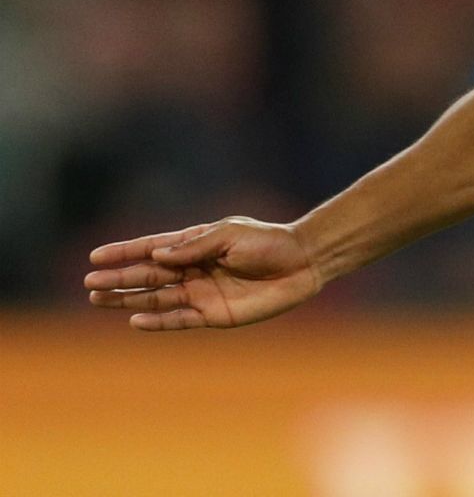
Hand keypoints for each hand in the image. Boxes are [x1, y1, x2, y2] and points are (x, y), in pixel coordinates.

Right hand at [84, 217, 323, 330]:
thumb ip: (194, 246)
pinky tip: (134, 319)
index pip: (152, 248)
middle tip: (89, 282)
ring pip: (156, 297)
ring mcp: (201, 292)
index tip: (95, 256)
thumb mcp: (230, 235)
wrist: (301, 263)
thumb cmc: (268, 243)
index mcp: (195, 245)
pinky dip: (157, 320)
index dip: (124, 252)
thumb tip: (157, 255)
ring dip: (128, 299)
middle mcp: (193, 269)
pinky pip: (179, 319)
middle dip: (118, 278)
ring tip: (98, 299)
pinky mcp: (214, 314)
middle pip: (147, 275)